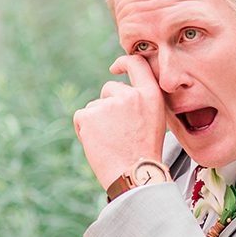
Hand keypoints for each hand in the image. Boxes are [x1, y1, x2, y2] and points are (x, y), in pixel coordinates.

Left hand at [73, 53, 166, 188]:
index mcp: (150, 95)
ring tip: (110, 142)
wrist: (134, 174)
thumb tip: (118, 91)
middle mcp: (129, 94)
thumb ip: (139, 102)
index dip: (123, 62)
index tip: (115, 67)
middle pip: (109, 90)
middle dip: (108, 106)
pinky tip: (97, 144)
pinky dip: (84, 129)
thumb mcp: (154, 120)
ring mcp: (108, 104)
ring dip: (97, 121)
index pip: (137, 64)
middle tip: (118, 133)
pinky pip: (81, 116)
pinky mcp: (89, 115)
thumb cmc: (144, 153)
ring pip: (94, 106)